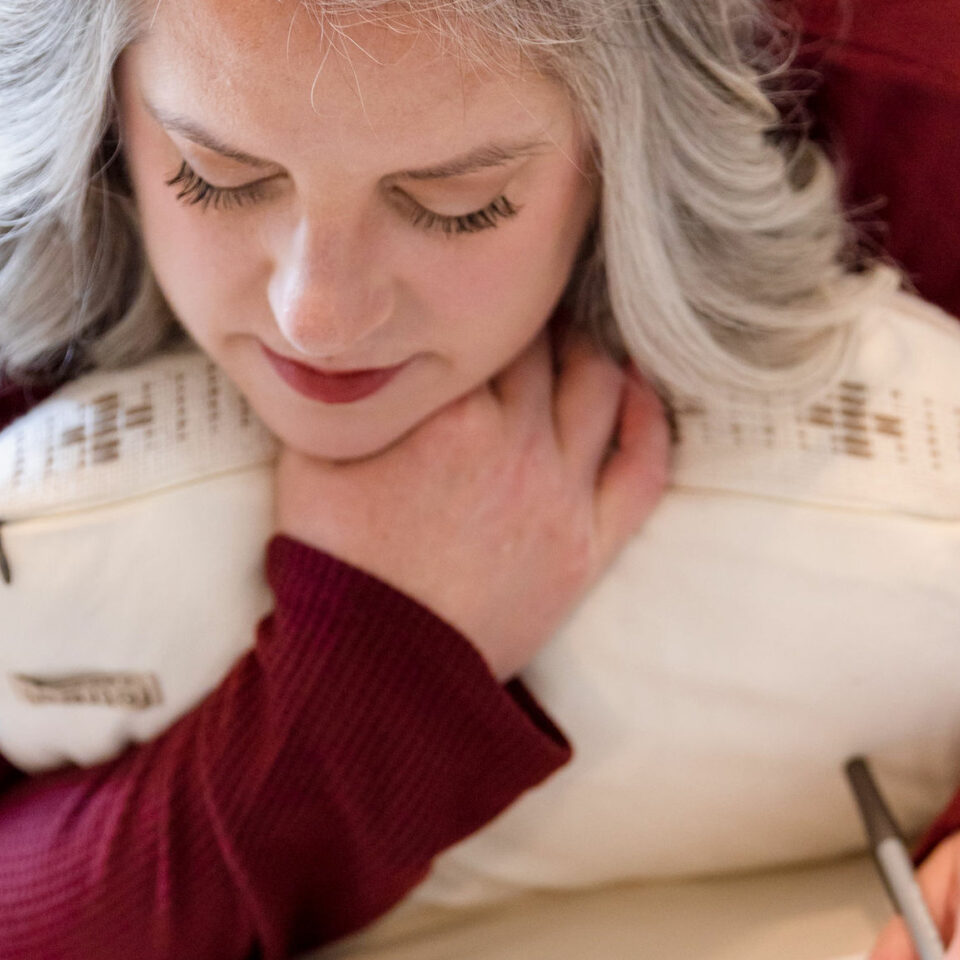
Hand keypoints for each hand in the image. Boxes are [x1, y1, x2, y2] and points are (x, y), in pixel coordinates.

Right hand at [273, 332, 670, 680]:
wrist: (374, 665)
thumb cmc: (334, 562)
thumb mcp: (312, 456)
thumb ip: (343, 390)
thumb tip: (353, 338)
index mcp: (448, 411)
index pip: (483, 324)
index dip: (475, 303)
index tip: (468, 295)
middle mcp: (516, 439)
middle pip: (544, 345)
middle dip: (529, 319)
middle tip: (513, 311)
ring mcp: (560, 493)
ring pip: (597, 387)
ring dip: (586, 352)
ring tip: (567, 342)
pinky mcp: (588, 544)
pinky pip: (642, 466)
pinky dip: (647, 418)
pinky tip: (634, 388)